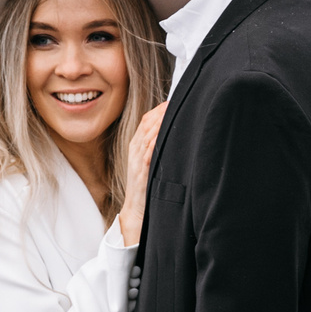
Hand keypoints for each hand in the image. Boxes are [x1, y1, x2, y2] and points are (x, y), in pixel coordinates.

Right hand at [114, 104, 165, 246]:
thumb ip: (155, 146)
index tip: (172, 101)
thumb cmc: (145, 185)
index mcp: (136, 145)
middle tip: (176, 101)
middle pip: (146, 124)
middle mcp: (134, 150)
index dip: (158, 109)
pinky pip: (147, 153)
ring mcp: (136, 160)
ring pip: (147, 135)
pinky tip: (162, 134)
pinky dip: (154, 142)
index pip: (145, 120)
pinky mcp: (141, 172)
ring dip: (159, 123)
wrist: (136, 209)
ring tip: (171, 112)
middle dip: (161, 112)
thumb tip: (169, 132)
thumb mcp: (148, 161)